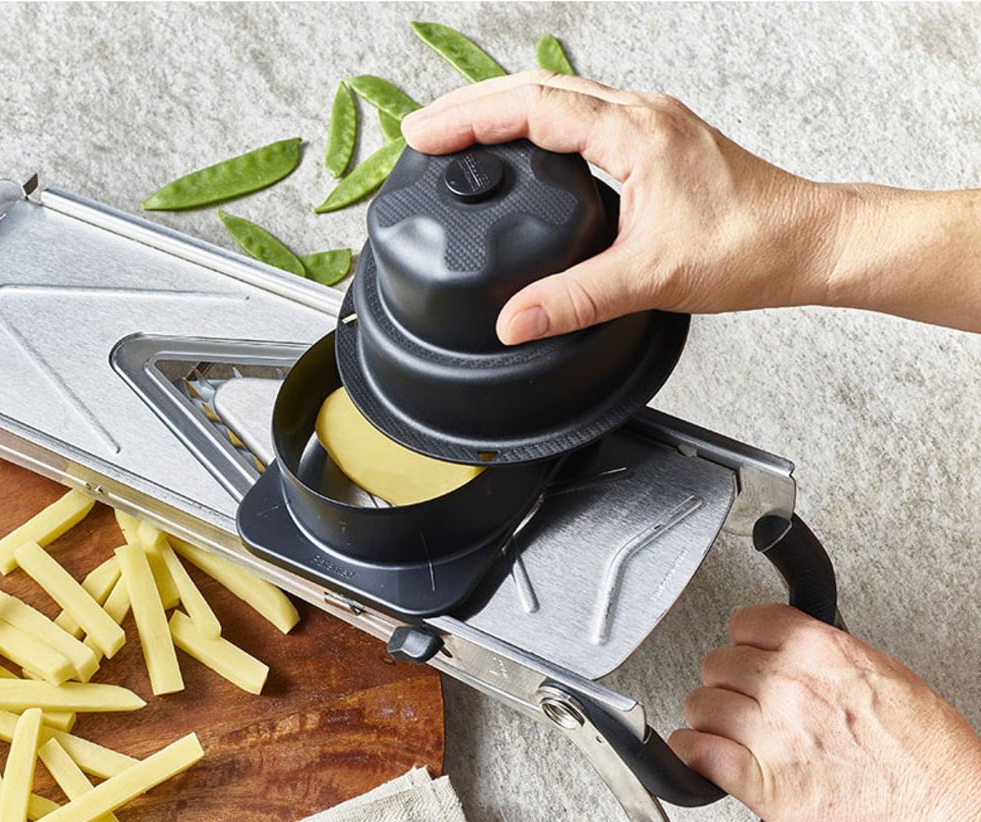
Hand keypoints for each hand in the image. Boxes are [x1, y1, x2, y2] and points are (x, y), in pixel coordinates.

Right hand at [400, 70, 845, 343]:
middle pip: (538, 86)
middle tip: (423, 130)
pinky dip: (538, 120)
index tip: (424, 135)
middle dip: (473, 104)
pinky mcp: (659, 139)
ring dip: (504, 107)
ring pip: (561, 93)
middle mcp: (642, 114)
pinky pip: (584, 112)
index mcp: (635, 134)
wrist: (810, 243)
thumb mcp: (651, 279)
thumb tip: (513, 322)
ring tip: (460, 130)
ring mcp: (652, 122)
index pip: (532, 107)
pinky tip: (525, 144)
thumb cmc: (751, 249)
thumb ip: (574, 301)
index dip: (469, 118)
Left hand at [671, 604, 980, 821]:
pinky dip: (691, 752)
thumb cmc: (924, 750)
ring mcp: (770, 733)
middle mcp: (788, 685)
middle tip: (747, 701)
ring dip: (711, 718)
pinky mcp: (757, 781)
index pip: (745, 622)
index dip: (745, 643)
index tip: (751, 656)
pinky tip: (705, 754)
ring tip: (734, 731)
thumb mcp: (881, 671)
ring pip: (700, 704)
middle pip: (717, 664)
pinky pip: (692, 752)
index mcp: (819, 651)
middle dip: (730, 683)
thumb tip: (786, 646)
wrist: (942, 811)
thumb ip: (823, 654)